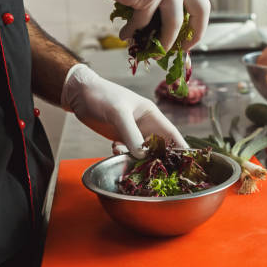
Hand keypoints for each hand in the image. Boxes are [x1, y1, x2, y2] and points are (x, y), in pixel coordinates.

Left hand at [61, 64, 186, 157]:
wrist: (80, 95)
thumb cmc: (102, 96)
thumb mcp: (118, 112)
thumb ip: (131, 133)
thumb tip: (142, 154)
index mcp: (152, 115)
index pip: (172, 134)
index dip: (181, 149)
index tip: (187, 164)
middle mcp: (145, 126)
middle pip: (159, 147)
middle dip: (158, 159)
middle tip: (156, 171)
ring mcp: (132, 133)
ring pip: (143, 153)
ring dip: (137, 158)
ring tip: (124, 153)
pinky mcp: (120, 139)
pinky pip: (128, 153)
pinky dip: (123, 156)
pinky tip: (113, 148)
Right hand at [79, 0, 209, 51]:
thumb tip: (159, 24)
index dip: (198, 19)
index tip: (189, 34)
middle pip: (201, 9)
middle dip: (195, 33)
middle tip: (183, 48)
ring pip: (174, 24)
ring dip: (164, 42)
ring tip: (154, 52)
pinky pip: (144, 22)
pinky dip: (133, 32)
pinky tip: (125, 34)